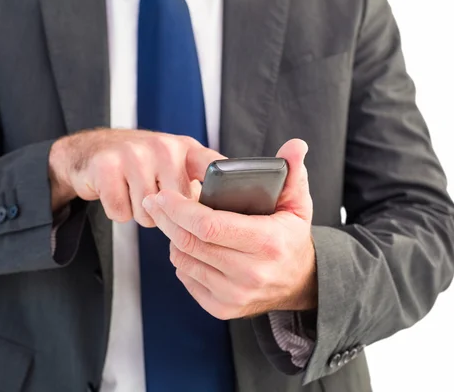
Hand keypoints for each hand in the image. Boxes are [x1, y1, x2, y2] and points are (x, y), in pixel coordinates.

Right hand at [48, 129, 223, 224]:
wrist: (91, 151)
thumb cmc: (139, 164)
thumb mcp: (174, 164)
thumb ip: (199, 182)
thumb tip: (227, 215)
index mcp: (186, 148)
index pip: (214, 171)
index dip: (221, 196)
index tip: (226, 214)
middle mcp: (163, 147)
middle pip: (179, 208)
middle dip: (166, 214)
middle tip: (152, 196)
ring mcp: (134, 154)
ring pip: (148, 214)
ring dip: (139, 213)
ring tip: (133, 192)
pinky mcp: (107, 167)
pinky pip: (121, 212)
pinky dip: (117, 211)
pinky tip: (116, 192)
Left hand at [142, 139, 316, 318]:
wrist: (299, 283)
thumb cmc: (290, 237)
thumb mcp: (298, 204)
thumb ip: (293, 173)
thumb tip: (296, 145)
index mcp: (267, 243)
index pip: (210, 226)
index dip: (180, 209)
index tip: (164, 195)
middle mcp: (250, 274)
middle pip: (190, 243)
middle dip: (166, 219)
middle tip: (154, 202)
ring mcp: (234, 295)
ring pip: (183, 260)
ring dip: (173, 237)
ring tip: (173, 220)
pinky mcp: (222, 308)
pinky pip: (186, 278)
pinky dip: (181, 258)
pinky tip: (187, 244)